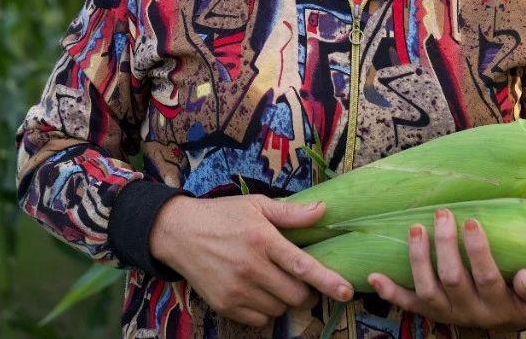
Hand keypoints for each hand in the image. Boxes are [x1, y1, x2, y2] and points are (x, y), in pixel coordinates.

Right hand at [149, 194, 353, 327]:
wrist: (179, 233)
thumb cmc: (222, 216)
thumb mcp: (256, 205)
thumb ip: (290, 212)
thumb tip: (323, 210)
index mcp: (262, 240)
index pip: (302, 265)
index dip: (327, 280)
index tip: (346, 291)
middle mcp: (250, 267)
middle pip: (296, 294)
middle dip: (305, 290)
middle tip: (297, 277)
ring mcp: (237, 290)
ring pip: (279, 308)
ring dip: (283, 299)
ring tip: (271, 279)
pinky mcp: (225, 305)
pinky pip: (260, 320)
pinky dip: (265, 310)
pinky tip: (256, 290)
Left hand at [366, 208, 525, 331]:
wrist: (506, 323)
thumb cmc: (519, 298)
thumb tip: (524, 274)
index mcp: (497, 304)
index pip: (487, 277)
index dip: (478, 251)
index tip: (473, 222)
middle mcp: (469, 311)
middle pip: (453, 279)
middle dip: (446, 245)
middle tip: (443, 214)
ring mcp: (446, 312)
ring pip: (428, 290)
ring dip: (419, 259)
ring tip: (416, 229)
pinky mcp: (430, 313)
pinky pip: (408, 305)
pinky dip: (390, 292)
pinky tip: (374, 276)